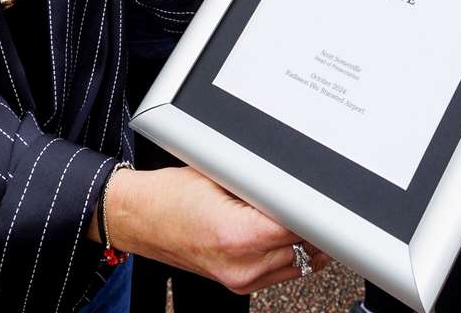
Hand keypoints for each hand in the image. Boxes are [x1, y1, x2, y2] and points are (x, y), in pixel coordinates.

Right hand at [102, 166, 330, 292]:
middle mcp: (241, 265)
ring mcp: (240, 280)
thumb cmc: (169, 195)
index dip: (314, 211)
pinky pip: (280, 272)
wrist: (138, 218)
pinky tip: (280, 233)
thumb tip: (295, 181)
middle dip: (309, 223)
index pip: (300, 227)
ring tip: (291, 215)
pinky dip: (287, 253)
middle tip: (305, 200)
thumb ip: (262, 183)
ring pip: (298, 264)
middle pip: (303, 247)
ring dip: (302, 241)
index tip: (322, 199)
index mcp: (237, 235)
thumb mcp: (220, 175)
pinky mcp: (238, 285)